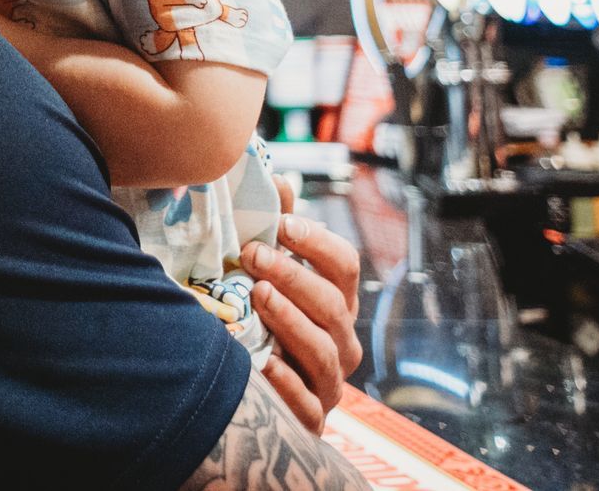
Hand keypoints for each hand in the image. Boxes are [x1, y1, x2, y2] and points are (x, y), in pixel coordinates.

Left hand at [240, 179, 362, 434]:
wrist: (252, 399)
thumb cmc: (260, 323)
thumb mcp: (267, 276)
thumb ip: (275, 230)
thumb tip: (277, 179)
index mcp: (338, 302)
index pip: (346, 265)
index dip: (317, 241)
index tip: (281, 223)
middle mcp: (342, 340)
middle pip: (332, 304)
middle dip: (293, 275)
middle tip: (252, 253)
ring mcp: (329, 382)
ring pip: (322, 349)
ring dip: (290, 319)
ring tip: (258, 294)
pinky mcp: (312, 419)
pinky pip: (306, 403)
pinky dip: (285, 382)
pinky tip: (261, 362)